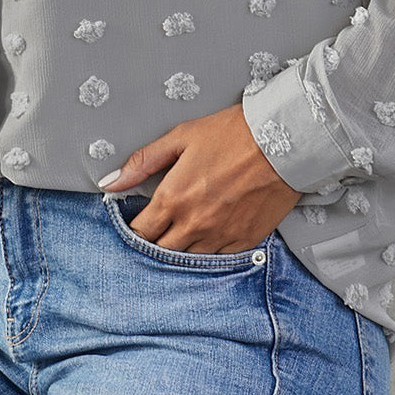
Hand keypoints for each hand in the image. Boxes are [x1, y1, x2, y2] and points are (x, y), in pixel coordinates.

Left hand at [98, 101, 302, 252]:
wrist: (285, 140)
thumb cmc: (232, 133)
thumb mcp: (181, 137)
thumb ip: (142, 161)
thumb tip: (109, 182)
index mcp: (173, 198)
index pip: (140, 232)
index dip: (134, 229)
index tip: (138, 222)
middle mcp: (194, 224)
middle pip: (161, 252)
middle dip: (155, 243)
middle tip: (160, 229)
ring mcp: (220, 236)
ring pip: (188, 260)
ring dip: (181, 250)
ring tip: (184, 232)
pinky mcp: (245, 241)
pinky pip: (218, 260)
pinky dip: (209, 252)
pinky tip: (209, 236)